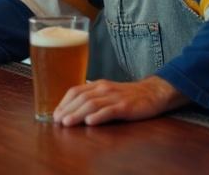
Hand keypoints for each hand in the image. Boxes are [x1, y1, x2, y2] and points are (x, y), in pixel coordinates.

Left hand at [52, 76, 188, 125]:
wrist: (153, 92)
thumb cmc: (129, 95)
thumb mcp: (108, 93)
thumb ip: (93, 98)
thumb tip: (73, 109)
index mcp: (98, 85)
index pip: (76, 91)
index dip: (64, 102)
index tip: (55, 113)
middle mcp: (104, 88)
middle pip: (81, 98)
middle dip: (67, 109)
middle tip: (57, 120)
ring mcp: (115, 97)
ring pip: (92, 104)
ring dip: (77, 114)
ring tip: (67, 123)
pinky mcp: (126, 106)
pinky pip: (110, 110)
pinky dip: (99, 116)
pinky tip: (90, 122)